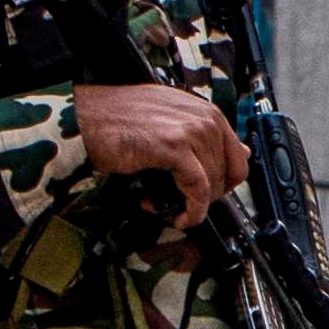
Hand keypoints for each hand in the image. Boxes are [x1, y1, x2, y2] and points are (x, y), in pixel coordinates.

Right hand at [61, 82, 245, 220]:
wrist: (86, 118)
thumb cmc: (120, 118)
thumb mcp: (171, 121)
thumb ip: (203, 136)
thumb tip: (242, 152)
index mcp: (207, 112)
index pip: (238, 159)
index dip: (223, 185)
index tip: (203, 197)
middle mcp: (205, 119)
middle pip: (227, 176)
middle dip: (205, 198)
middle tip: (178, 203)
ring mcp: (192, 131)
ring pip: (213, 186)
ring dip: (188, 205)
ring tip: (161, 203)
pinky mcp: (176, 147)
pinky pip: (198, 191)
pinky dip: (190, 210)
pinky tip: (173, 215)